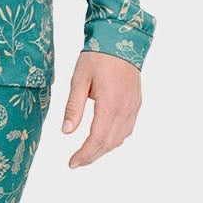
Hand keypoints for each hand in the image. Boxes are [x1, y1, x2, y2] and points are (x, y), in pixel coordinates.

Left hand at [60, 50, 142, 166]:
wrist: (122, 39)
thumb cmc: (98, 57)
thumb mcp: (79, 80)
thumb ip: (74, 107)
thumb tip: (66, 131)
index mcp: (110, 104)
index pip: (97, 139)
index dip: (84, 154)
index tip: (72, 163)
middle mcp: (125, 109)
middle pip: (109, 143)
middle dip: (92, 156)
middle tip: (76, 162)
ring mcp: (133, 107)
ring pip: (120, 138)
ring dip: (104, 149)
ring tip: (87, 152)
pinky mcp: (136, 103)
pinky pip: (127, 128)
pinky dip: (115, 139)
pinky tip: (103, 138)